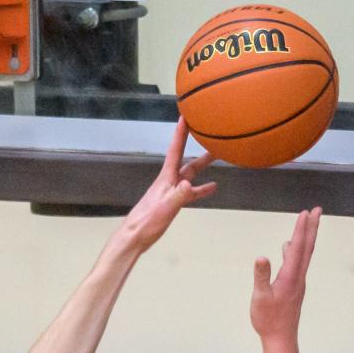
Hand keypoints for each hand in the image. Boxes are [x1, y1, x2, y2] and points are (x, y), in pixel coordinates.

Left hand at [116, 119, 215, 253]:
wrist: (134, 238)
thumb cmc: (147, 222)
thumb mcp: (166, 208)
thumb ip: (179, 196)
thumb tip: (190, 184)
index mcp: (166, 178)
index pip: (175, 150)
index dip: (181, 132)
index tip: (186, 115)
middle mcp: (168, 181)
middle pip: (186, 159)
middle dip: (198, 145)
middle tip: (211, 132)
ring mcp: (170, 191)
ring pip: (190, 174)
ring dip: (203, 166)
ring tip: (219, 156)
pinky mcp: (171, 203)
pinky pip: (190, 192)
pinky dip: (200, 189)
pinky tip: (212, 187)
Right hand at [251, 208, 321, 341]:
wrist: (281, 338)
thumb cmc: (269, 320)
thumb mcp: (260, 298)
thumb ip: (261, 276)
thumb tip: (261, 257)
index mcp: (290, 277)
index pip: (297, 248)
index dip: (300, 229)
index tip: (305, 213)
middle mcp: (298, 277)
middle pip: (307, 247)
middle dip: (311, 227)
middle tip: (317, 210)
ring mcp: (298, 281)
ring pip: (304, 254)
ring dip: (306, 237)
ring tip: (308, 222)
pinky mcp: (294, 286)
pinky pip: (298, 262)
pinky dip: (296, 250)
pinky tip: (288, 248)